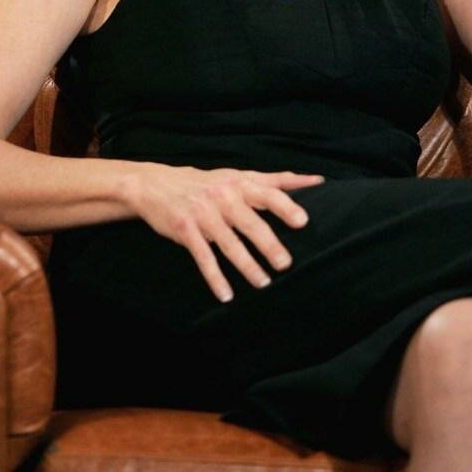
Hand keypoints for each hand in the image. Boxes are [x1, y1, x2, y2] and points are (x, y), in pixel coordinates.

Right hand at [125, 164, 323, 301]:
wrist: (157, 185)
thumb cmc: (208, 183)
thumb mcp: (239, 176)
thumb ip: (276, 181)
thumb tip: (314, 181)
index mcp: (239, 184)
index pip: (267, 194)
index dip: (285, 207)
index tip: (302, 222)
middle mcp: (223, 197)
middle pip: (250, 222)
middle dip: (268, 244)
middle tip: (285, 263)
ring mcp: (203, 214)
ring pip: (229, 243)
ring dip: (246, 265)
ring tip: (263, 283)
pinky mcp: (185, 230)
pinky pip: (203, 257)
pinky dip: (215, 277)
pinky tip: (226, 294)